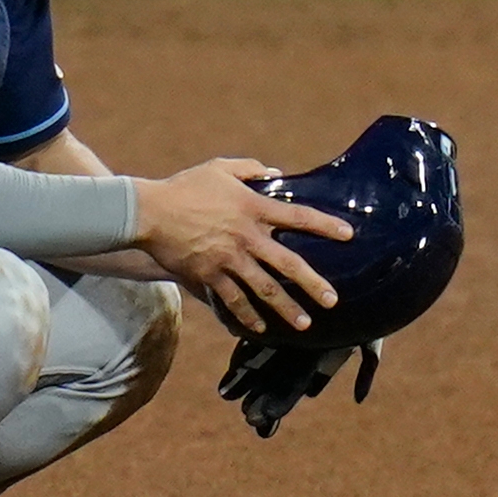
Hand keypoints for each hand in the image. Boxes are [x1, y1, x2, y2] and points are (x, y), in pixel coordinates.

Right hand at [130, 159, 353, 334]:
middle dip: (313, 284)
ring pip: (265, 289)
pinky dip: (247, 315)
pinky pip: (233, 300)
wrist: (149, 211)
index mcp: (253, 207)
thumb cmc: (185, 187)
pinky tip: (260, 327)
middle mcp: (247, 236)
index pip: (298, 216)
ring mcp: (229, 259)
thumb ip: (249, 169)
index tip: (348, 235)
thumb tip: (275, 173)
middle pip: (289, 263)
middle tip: (333, 300)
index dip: (326, 225)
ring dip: (286, 308)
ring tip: (304, 323)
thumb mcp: (219, 168)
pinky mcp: (209, 275)